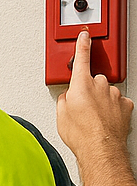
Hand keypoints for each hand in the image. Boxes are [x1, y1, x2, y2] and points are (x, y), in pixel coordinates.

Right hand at [56, 31, 136, 185]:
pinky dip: (112, 108)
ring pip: (106, 91)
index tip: (84, 36)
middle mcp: (99, 86)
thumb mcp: (60, 115)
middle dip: (88, 90)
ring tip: (93, 117)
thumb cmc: (80, 134)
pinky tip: (105, 119)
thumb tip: (68, 98)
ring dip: (100, 100)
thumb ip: (64, 99)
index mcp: (80, 84)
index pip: (82, 58)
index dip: (82, 45)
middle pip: (94, 80)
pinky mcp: (125, 105)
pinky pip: (117, 102)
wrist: (100, 149)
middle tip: (81, 106)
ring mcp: (114, 95)